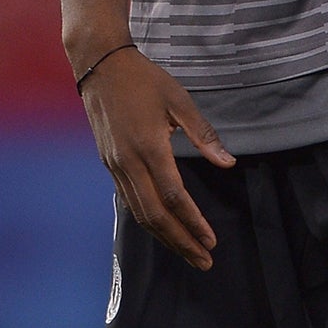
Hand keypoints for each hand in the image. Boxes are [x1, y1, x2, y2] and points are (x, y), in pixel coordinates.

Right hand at [78, 45, 236, 268]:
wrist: (100, 66)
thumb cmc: (144, 79)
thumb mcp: (178, 100)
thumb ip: (203, 134)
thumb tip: (228, 163)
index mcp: (149, 146)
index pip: (174, 196)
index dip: (193, 222)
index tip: (211, 241)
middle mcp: (129, 162)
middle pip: (156, 214)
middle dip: (180, 241)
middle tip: (203, 260)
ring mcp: (115, 165)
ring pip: (140, 212)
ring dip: (164, 237)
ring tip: (186, 252)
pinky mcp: (109, 163)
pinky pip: (129, 200)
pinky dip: (147, 220)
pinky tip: (161, 228)